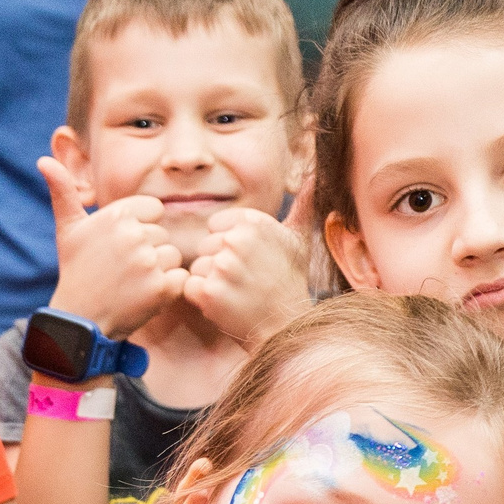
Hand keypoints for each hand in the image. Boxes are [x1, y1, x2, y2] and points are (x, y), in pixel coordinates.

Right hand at [42, 157, 188, 339]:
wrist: (80, 320)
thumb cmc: (76, 271)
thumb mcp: (68, 229)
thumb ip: (63, 192)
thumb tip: (43, 160)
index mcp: (117, 214)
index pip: (154, 211)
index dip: (141, 229)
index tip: (121, 247)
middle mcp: (134, 235)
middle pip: (162, 235)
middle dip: (148, 252)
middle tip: (122, 271)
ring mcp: (149, 262)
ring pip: (173, 256)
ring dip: (159, 271)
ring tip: (132, 283)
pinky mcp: (162, 288)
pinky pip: (181, 279)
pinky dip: (168, 290)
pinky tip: (144, 295)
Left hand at [181, 207, 308, 347]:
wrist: (287, 327)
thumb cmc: (291, 282)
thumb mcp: (298, 239)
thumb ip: (301, 205)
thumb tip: (313, 176)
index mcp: (253, 222)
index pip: (216, 226)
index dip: (227, 246)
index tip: (248, 262)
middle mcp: (237, 240)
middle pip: (205, 247)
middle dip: (218, 264)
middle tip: (244, 282)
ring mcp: (222, 267)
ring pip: (197, 267)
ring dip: (211, 282)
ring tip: (237, 293)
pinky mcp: (209, 293)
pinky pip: (190, 288)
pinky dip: (202, 299)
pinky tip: (226, 304)